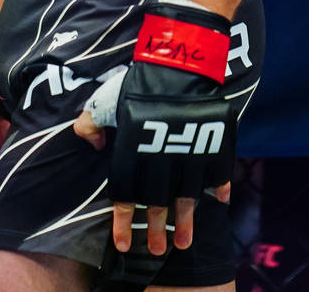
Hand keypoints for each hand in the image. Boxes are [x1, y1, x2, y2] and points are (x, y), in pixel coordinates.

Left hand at [76, 0, 234, 257]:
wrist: (182, 58)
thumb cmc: (141, 79)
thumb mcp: (106, 98)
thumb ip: (90, 123)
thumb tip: (90, 143)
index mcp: (134, 150)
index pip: (126, 195)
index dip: (123, 222)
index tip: (123, 244)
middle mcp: (163, 157)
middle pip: (158, 202)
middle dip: (156, 229)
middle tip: (157, 249)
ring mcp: (193, 152)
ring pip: (188, 197)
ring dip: (185, 221)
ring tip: (183, 242)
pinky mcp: (216, 143)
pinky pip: (218, 172)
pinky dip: (218, 188)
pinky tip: (217, 203)